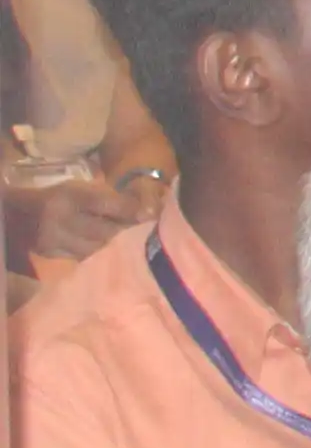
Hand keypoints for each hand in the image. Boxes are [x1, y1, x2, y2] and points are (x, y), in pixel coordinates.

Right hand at [5, 145, 166, 279]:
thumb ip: (111, 199)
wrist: (23, 215)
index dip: (131, 212)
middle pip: (104, 231)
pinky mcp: (51, 253)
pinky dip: (99, 256)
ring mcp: (54, 238)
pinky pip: (83, 258)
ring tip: (130, 245)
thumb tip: (145, 211)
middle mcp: (62, 217)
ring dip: (114, 247)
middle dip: (126, 233)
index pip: (107, 205)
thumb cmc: (62, 198)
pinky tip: (110, 255)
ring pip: (96, 248)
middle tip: (145, 235)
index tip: (149, 217)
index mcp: (73, 196)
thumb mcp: (83, 189)